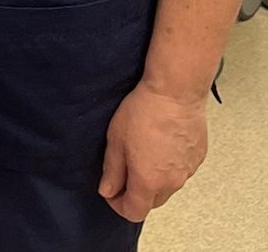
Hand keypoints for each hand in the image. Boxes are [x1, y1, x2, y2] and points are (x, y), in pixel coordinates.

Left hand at [98, 82, 207, 221]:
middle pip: (151, 202)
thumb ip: (112, 171)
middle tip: (123, 171)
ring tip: (142, 153)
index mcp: (148, 181)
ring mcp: (188, 172)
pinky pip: (180, 172)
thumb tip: (108, 191)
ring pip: (167, 188)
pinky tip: (159, 145)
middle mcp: (172, 182)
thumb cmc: (142, 112)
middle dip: (135, 194)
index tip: (110, 191)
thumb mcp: (116, 140)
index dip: (118, 205)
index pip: (134, 212)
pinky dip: (168, 167)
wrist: (175, 93)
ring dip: (153, 180)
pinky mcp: (197, 159)